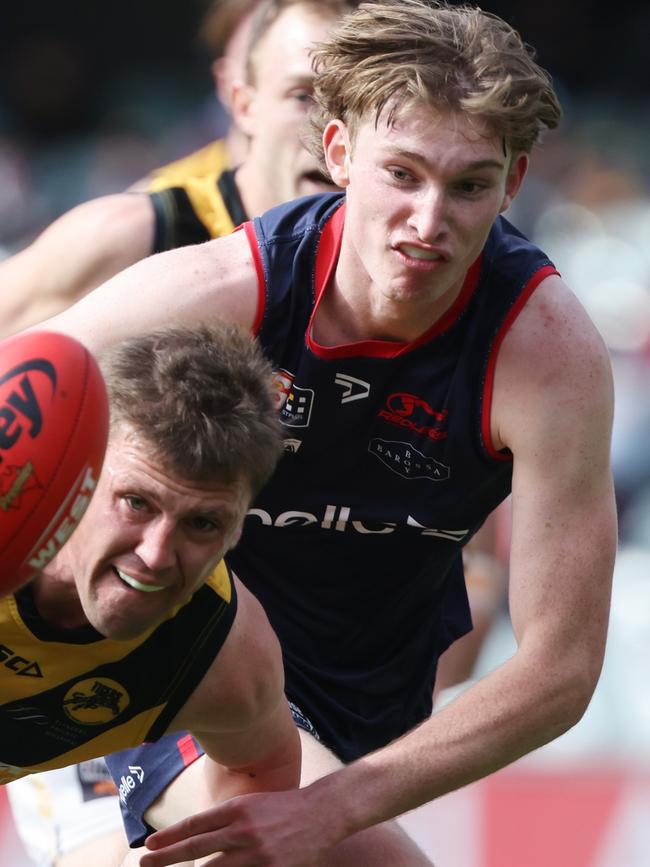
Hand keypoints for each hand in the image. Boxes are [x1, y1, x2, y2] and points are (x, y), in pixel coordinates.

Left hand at [139, 788, 338, 866]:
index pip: (195, 824)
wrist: (323, 813)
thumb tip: (197, 837)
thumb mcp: (253, 804)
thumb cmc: (285, 808)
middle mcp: (243, 830)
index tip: (150, 844)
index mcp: (238, 808)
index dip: (170, 835)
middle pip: (197, 848)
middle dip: (167, 858)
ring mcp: (256, 854)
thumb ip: (227, 820)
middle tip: (145, 863)